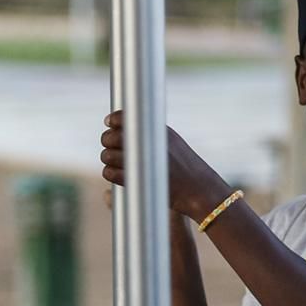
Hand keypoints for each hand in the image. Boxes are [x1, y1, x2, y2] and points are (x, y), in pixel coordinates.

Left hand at [100, 110, 231, 220]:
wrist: (198, 188)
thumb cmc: (185, 166)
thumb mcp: (172, 141)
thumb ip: (149, 132)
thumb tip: (120, 126)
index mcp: (154, 130)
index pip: (123, 117)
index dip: (113, 120)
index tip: (110, 124)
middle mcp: (145, 142)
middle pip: (110, 136)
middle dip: (108, 141)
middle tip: (112, 146)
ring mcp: (139, 161)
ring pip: (107, 155)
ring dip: (108, 158)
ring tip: (116, 162)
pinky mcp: (135, 179)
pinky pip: (110, 173)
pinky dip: (110, 173)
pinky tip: (116, 173)